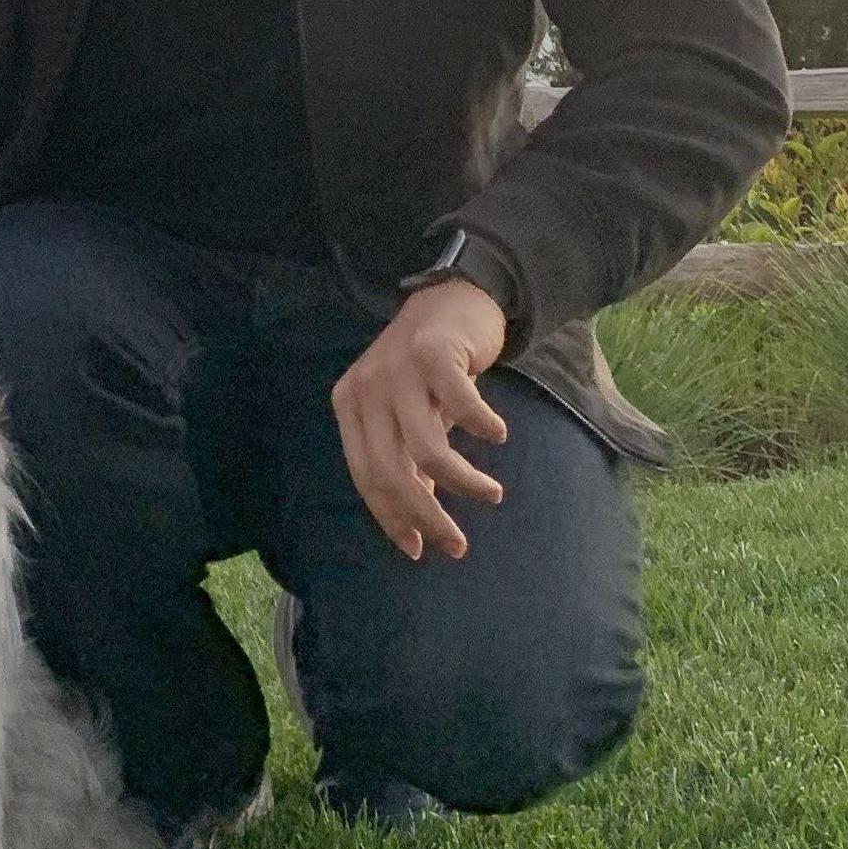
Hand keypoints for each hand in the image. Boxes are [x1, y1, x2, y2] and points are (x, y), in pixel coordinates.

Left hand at [330, 277, 510, 562]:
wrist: (452, 299)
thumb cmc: (429, 370)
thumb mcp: (406, 415)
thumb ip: (405, 461)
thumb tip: (416, 526)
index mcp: (351, 405)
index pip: (366, 476)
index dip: (391, 517)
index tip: (419, 549)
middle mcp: (367, 387)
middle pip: (392, 471)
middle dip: (426, 516)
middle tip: (458, 545)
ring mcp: (399, 368)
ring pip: (427, 449)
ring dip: (463, 482)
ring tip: (491, 495)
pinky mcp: (434, 352)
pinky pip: (461, 406)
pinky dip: (482, 427)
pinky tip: (497, 434)